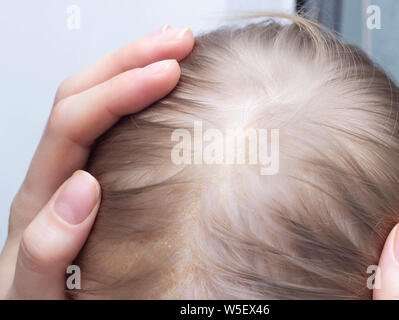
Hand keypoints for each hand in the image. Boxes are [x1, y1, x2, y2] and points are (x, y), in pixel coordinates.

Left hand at [0, 25, 193, 298]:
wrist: (31, 312)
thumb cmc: (38, 305)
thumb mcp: (34, 292)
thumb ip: (46, 249)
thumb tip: (82, 189)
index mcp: (44, 195)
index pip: (77, 121)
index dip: (122, 91)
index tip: (169, 73)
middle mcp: (58, 173)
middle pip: (83, 94)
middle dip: (130, 59)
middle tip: (179, 41)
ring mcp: (77, 172)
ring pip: (96, 101)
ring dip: (133, 65)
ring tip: (173, 48)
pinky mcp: (99, 178)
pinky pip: (113, 126)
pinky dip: (138, 96)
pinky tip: (161, 89)